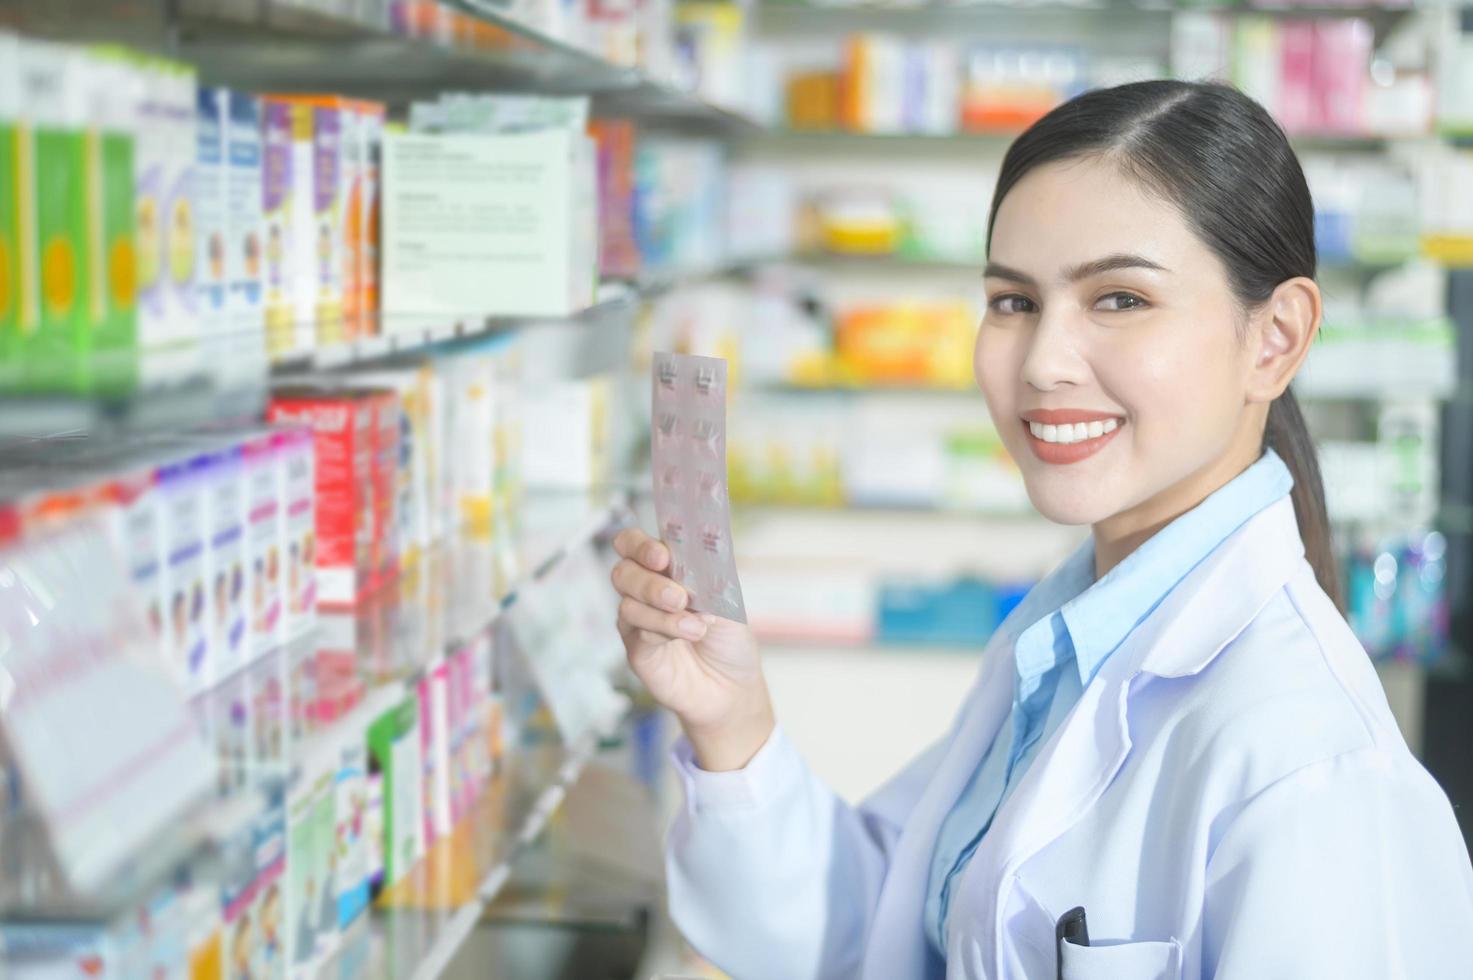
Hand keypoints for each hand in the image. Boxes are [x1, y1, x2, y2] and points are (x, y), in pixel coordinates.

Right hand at [611, 527, 774, 770]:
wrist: (732, 687)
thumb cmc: (729, 639)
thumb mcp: (728, 603)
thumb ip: (707, 580)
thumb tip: (692, 568)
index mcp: (666, 569)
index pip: (635, 544)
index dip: (641, 546)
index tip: (662, 557)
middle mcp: (646, 590)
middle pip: (623, 571)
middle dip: (650, 582)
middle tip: (680, 597)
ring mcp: (638, 620)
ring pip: (628, 604)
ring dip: (663, 614)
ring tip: (697, 627)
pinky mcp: (636, 649)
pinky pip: (636, 632)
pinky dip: (662, 631)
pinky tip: (687, 636)